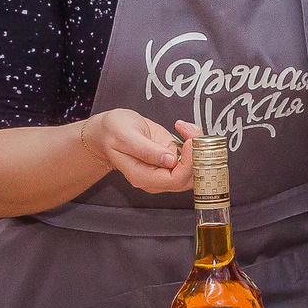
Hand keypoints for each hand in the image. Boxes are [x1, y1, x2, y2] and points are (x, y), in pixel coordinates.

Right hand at [80, 111, 197, 194]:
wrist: (108, 131)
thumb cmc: (112, 132)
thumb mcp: (125, 135)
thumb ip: (146, 150)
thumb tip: (170, 160)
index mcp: (142, 176)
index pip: (175, 179)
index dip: (189, 162)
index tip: (190, 141)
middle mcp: (155, 179)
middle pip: (189, 177)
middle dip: (197, 154)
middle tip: (191, 131)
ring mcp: (164, 171)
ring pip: (194, 169)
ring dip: (198, 148)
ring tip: (187, 128)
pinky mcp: (171, 161)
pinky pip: (191, 159)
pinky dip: (195, 144)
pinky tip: (185, 129)